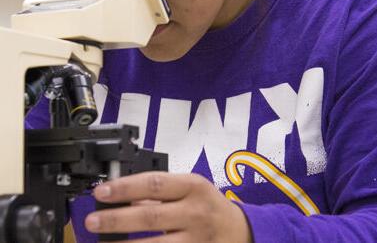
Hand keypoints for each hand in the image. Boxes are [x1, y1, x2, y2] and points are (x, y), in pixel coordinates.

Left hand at [85, 172, 252, 242]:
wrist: (239, 231)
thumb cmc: (209, 205)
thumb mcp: (191, 188)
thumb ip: (161, 192)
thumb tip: (124, 196)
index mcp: (193, 186)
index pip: (154, 184)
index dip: (125, 188)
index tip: (101, 192)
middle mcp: (194, 212)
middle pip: (150, 216)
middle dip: (116, 220)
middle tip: (91, 221)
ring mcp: (195, 240)